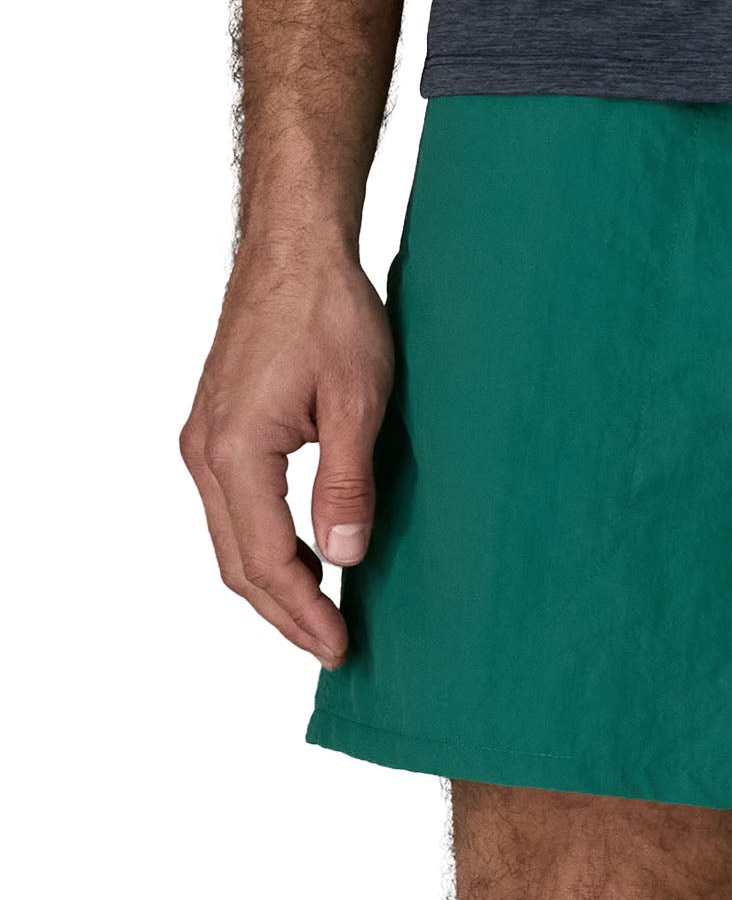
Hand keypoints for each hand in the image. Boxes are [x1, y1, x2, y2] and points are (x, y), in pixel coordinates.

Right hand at [180, 235, 393, 667]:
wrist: (296, 250)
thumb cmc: (331, 313)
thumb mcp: (357, 401)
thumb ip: (347, 484)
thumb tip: (344, 560)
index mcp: (233, 451)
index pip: (266, 560)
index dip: (304, 612)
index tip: (341, 648)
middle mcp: (205, 452)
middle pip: (237, 562)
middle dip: (285, 613)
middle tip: (334, 649)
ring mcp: (205, 439)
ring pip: (232, 539)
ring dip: (275, 583)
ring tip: (323, 618)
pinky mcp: (219, 428)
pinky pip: (236, 508)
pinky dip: (267, 545)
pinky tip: (308, 558)